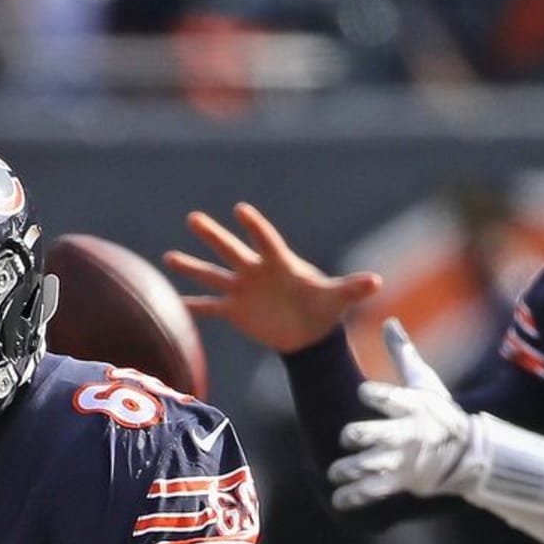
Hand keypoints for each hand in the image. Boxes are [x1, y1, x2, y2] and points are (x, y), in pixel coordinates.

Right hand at [163, 202, 381, 352]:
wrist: (308, 333)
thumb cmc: (323, 309)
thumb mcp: (339, 298)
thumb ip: (353, 287)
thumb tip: (376, 282)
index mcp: (280, 264)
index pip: (265, 241)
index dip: (255, 226)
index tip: (241, 211)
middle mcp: (256, 272)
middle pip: (230, 250)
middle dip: (213, 236)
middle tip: (194, 218)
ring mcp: (243, 290)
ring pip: (213, 276)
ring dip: (191, 267)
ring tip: (168, 256)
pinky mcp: (235, 311)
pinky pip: (211, 307)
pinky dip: (194, 306)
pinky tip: (174, 302)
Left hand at [328, 318, 473, 508]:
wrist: (465, 454)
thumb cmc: (438, 412)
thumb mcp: (425, 382)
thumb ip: (402, 354)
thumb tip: (389, 321)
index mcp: (413, 406)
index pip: (394, 398)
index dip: (378, 395)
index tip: (363, 391)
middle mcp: (408, 434)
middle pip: (381, 435)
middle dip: (360, 436)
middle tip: (346, 436)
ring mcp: (403, 460)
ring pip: (372, 466)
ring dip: (350, 470)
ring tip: (334, 471)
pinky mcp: (400, 482)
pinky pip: (374, 492)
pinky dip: (355, 497)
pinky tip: (339, 497)